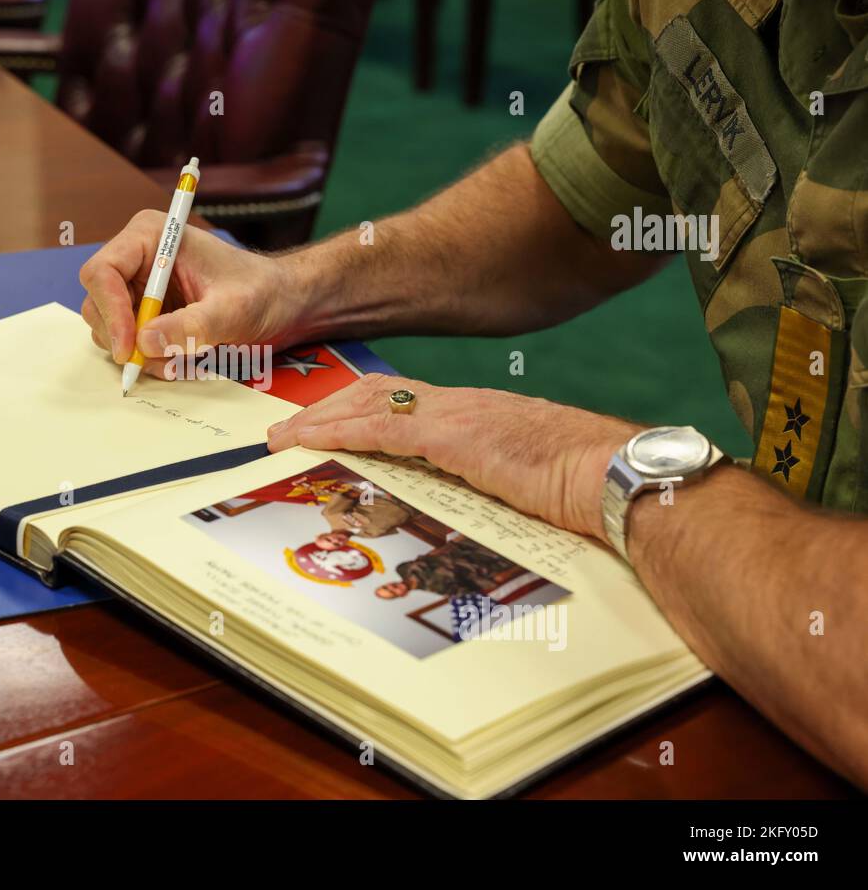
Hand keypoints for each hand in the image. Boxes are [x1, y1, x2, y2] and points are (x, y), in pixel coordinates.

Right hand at [79, 211, 305, 377]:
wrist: (281, 304)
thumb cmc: (262, 292)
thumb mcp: (233, 310)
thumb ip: (193, 326)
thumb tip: (145, 342)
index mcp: (151, 236)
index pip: (102, 272)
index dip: (110, 311)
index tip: (130, 348)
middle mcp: (137, 259)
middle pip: (98, 303)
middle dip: (124, 338)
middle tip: (159, 363)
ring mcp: (138, 288)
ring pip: (110, 329)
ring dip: (141, 354)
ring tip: (184, 360)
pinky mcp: (145, 314)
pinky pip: (130, 344)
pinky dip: (151, 359)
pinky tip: (184, 359)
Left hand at [266, 374, 640, 540]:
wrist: (617, 475)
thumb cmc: (587, 485)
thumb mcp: (525, 481)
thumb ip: (490, 482)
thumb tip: (468, 506)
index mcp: (476, 413)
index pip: (403, 401)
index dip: (358, 409)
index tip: (325, 423)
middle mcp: (460, 404)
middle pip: (376, 394)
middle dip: (327, 409)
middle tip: (288, 431)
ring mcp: (456, 415)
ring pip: (369, 406)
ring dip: (319, 421)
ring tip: (283, 440)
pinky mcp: (454, 435)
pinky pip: (381, 429)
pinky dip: (338, 432)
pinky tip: (310, 441)